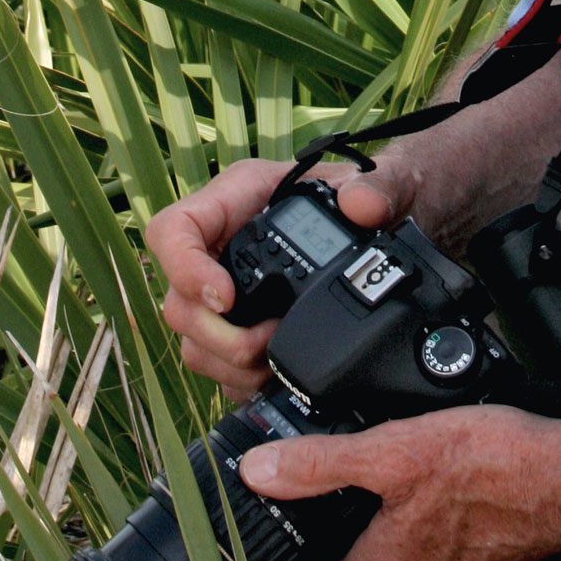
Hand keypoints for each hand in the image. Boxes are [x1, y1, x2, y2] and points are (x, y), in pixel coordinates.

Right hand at [145, 157, 420, 398]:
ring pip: (193, 342)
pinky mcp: (237, 327)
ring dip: (231, 363)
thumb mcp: (383, 180)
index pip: (174, 229)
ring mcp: (223, 290)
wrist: (386, 228)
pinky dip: (243, 379)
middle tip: (267, 341)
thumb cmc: (368, 198)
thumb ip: (380, 186)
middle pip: (178, 302)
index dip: (186, 268)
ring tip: (277, 359)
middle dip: (219, 336)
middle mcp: (219, 245)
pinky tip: (277, 372)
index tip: (226, 298)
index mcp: (237, 199)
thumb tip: (362, 206)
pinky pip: (216, 366)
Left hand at [238, 406, 560, 560]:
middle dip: (343, 537)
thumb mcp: (393, 450)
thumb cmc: (493, 464)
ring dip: (388, 522)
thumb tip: (259, 471)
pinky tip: (438, 475)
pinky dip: (431, 513)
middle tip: (326, 495)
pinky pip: (445, 540)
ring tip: (377, 476)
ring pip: (406, 555)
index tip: (285, 529)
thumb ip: (323, 463)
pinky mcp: (492, 548)